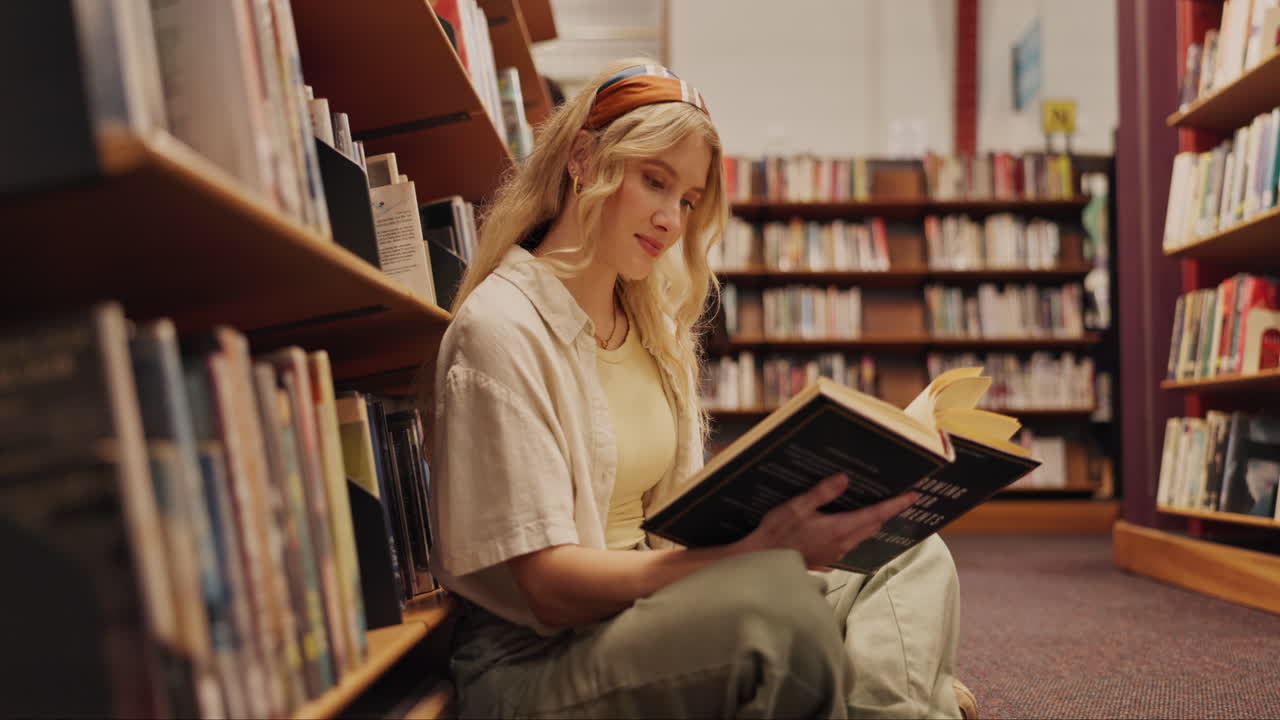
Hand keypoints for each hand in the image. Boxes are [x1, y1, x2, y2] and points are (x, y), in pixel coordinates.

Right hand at [737, 473, 919, 569]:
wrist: (764, 562)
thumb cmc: (778, 533)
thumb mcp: (797, 507)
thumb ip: (822, 493)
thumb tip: (844, 478)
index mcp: (839, 528)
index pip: (875, 515)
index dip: (895, 505)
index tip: (913, 496)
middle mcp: (843, 543)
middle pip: (873, 526)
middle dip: (887, 513)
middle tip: (899, 499)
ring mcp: (836, 553)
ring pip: (862, 536)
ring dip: (872, 523)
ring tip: (877, 509)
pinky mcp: (827, 559)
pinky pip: (849, 544)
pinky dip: (856, 532)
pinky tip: (848, 527)